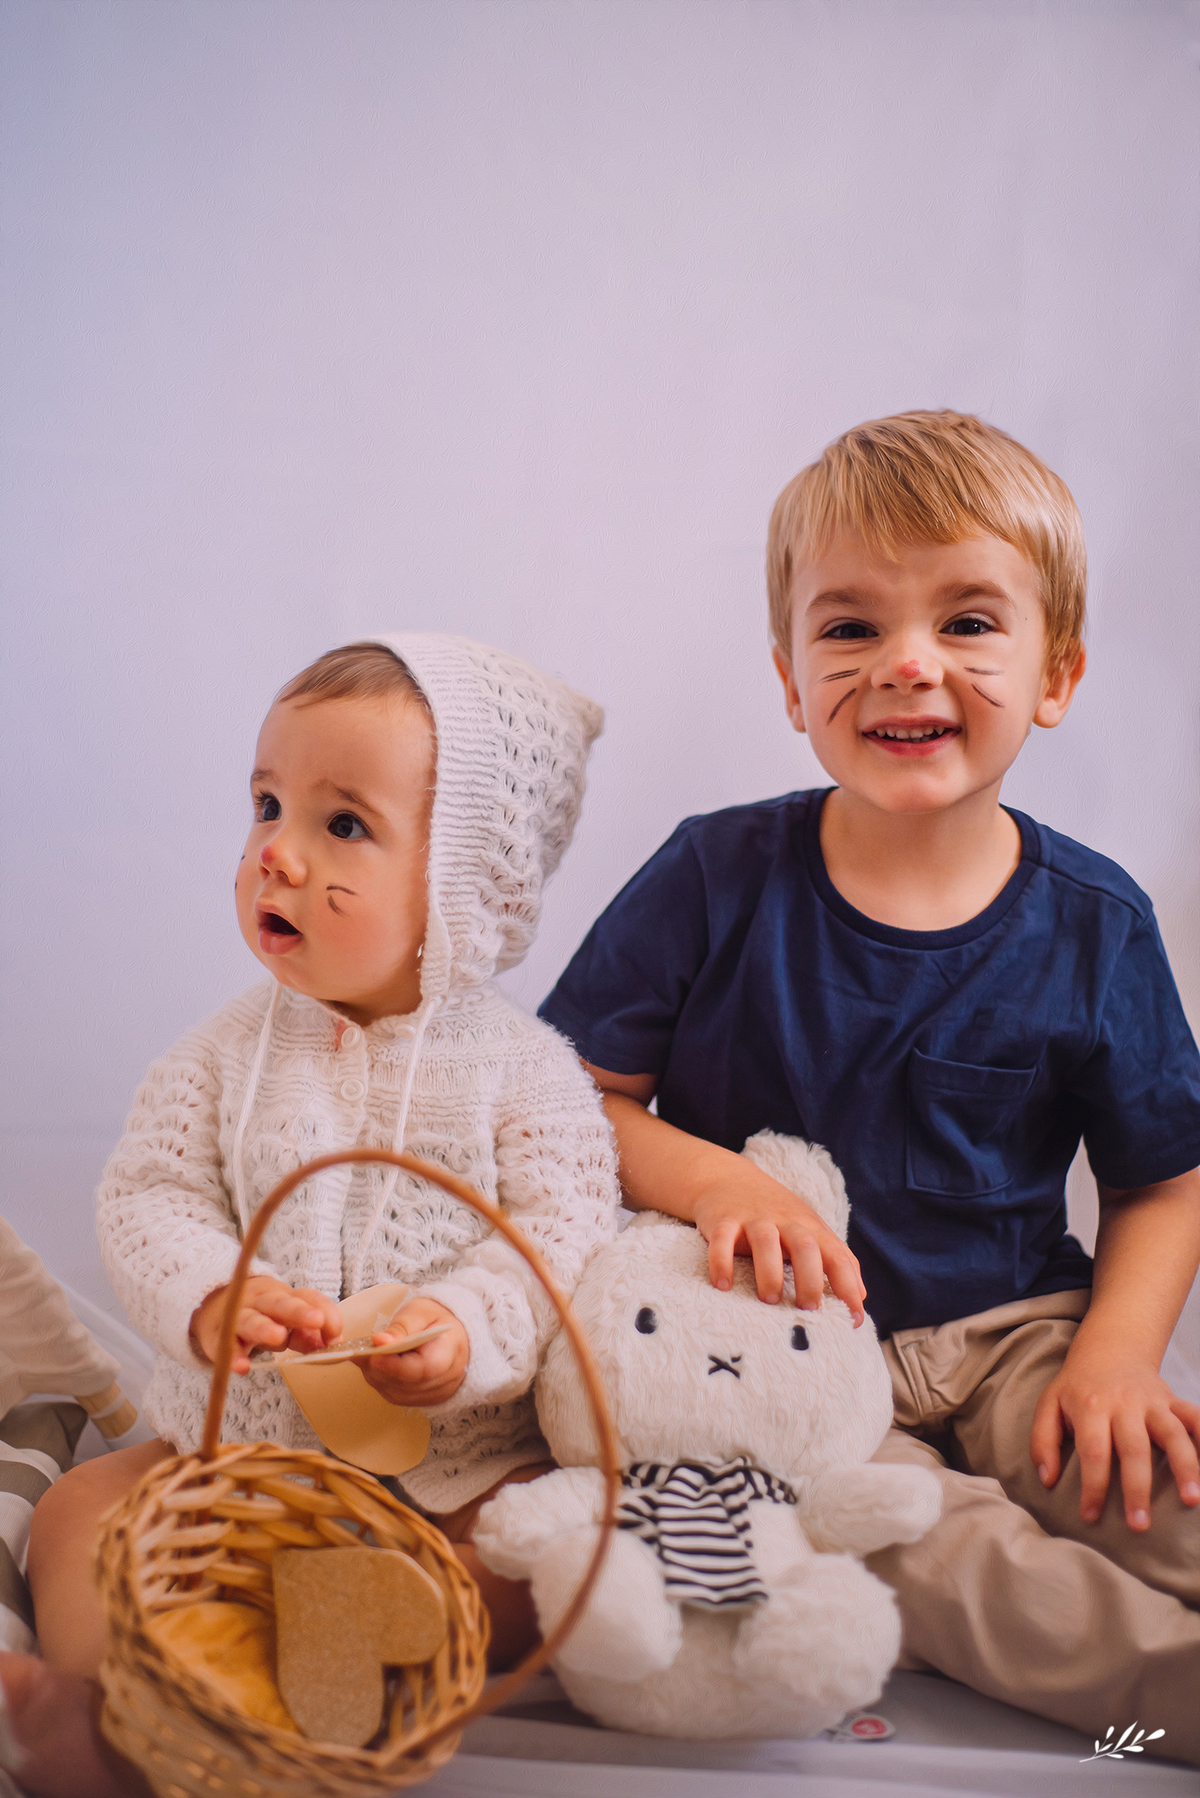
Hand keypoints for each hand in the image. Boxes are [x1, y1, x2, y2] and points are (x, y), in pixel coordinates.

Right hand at [190, 1276, 342, 1374]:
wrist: (216, 1307)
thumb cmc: (262, 1316)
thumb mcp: (286, 1322)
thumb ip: (308, 1335)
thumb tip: (335, 1345)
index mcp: (284, 1296)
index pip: (307, 1297)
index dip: (325, 1312)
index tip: (337, 1332)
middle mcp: (261, 1301)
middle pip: (280, 1303)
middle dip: (298, 1311)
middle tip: (316, 1320)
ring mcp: (238, 1316)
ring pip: (251, 1319)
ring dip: (265, 1328)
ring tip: (278, 1337)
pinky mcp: (218, 1336)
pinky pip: (226, 1345)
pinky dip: (233, 1355)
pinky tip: (242, 1367)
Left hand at [353, 1297, 468, 1406]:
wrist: (449, 1336)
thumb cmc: (435, 1321)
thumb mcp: (421, 1311)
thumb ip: (402, 1326)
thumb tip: (380, 1341)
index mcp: (449, 1354)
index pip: (422, 1369)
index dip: (394, 1366)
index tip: (373, 1355)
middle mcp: (442, 1382)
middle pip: (404, 1383)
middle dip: (378, 1367)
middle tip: (360, 1349)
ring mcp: (430, 1395)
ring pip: (394, 1392)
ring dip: (375, 1374)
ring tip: (366, 1353)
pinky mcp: (418, 1401)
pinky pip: (392, 1395)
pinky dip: (380, 1380)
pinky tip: (375, 1363)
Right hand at [691, 1163, 865, 1320]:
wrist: (729, 1178)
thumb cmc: (776, 1214)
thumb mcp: (809, 1229)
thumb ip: (835, 1258)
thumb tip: (860, 1297)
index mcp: (810, 1227)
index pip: (837, 1255)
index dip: (848, 1286)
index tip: (853, 1319)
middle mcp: (785, 1221)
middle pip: (805, 1245)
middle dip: (810, 1279)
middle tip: (808, 1308)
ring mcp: (754, 1219)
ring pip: (765, 1241)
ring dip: (769, 1272)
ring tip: (769, 1299)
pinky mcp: (723, 1219)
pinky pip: (722, 1239)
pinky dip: (721, 1262)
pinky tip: (722, 1285)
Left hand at [1031, 1346, 1199, 1529]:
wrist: (1110, 1349)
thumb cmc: (1077, 1387)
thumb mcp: (1049, 1405)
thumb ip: (1042, 1442)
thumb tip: (1047, 1480)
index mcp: (1091, 1406)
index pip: (1093, 1451)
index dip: (1093, 1485)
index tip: (1091, 1516)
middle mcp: (1124, 1403)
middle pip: (1134, 1448)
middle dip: (1137, 1488)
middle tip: (1139, 1525)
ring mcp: (1153, 1402)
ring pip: (1173, 1433)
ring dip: (1185, 1466)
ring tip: (1192, 1500)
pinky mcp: (1174, 1401)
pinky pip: (1196, 1418)